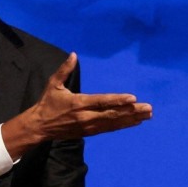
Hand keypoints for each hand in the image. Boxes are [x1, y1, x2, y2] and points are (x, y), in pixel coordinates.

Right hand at [1, 52, 152, 157]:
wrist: (39, 127)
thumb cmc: (47, 104)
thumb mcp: (53, 84)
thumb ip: (64, 70)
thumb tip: (73, 54)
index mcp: (78, 103)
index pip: (102, 102)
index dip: (118, 100)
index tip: (133, 98)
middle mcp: (86, 116)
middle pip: (112, 114)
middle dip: (132, 111)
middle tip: (148, 108)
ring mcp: (89, 126)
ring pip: (113, 123)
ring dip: (131, 119)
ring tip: (147, 115)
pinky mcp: (89, 132)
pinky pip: (109, 128)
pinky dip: (123, 125)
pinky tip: (135, 122)